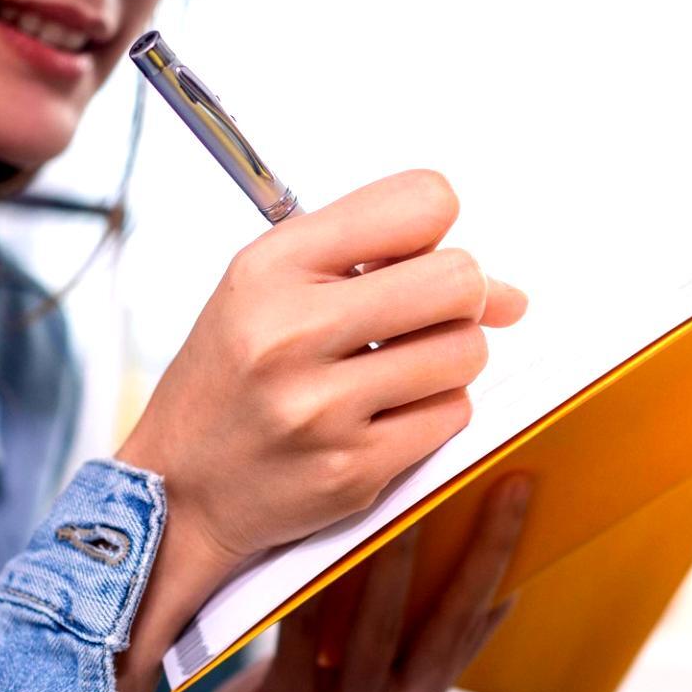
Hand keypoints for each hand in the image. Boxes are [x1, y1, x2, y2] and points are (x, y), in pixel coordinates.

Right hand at [116, 170, 527, 633]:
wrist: (180, 488)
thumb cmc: (235, 376)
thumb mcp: (270, 288)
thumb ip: (378, 260)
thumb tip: (511, 294)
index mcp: (270, 268)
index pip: (421, 203)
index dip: (434, 226)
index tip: (414, 255)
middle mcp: (291, 334)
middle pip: (458, 280)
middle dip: (460, 296)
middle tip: (424, 317)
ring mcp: (322, 408)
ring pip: (466, 353)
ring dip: (450, 359)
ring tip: (399, 369)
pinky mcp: (351, 469)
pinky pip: (452, 416)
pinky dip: (434, 411)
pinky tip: (386, 415)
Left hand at [162, 475, 532, 691]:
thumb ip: (401, 652)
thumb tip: (455, 568)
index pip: (470, 636)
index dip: (501, 569)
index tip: (520, 501)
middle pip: (445, 630)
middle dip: (482, 553)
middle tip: (505, 488)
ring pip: (379, 629)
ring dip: (398, 558)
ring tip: (412, 497)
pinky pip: (306, 636)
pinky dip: (317, 584)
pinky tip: (323, 537)